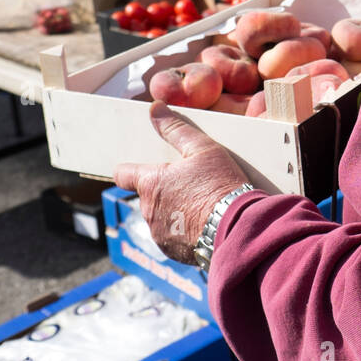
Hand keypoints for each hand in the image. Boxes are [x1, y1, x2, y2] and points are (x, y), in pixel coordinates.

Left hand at [113, 101, 250, 263]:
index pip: (122, 174)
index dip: (130, 169)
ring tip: (201, 206)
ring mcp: (159, 234)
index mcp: (150, 183)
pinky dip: (183, 231)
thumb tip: (154, 109)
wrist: (237, 227)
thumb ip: (175, 129)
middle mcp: (148, 211)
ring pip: (160, 217)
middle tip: (191, 185)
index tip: (143, 168)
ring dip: (174, 212)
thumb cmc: (220, 184)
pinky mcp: (172, 252)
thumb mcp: (202, 149)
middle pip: (147, 196)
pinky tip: (205, 224)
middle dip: (164, 190)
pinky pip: (172, 238)